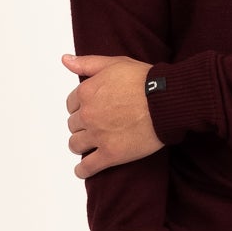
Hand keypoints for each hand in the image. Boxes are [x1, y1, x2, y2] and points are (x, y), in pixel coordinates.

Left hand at [62, 52, 161, 177]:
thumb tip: (65, 60)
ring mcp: (98, 136)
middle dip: (82, 126)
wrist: (165, 101)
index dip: (80, 108)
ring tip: (88, 147)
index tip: (89, 111)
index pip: (71, 104)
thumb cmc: (145, 80)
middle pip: (73, 125)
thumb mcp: (114, 63)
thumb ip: (87, 63)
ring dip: (80, 146)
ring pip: (76, 145)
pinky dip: (83, 170)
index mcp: (86, 92)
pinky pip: (88, 167)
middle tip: (95, 127)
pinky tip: (82, 170)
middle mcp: (88, 115)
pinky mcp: (111, 154)